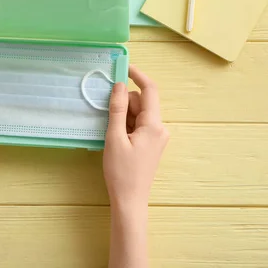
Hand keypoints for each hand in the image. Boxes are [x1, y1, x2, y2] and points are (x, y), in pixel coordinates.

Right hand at [103, 65, 168, 208]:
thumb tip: (118, 85)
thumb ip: (117, 109)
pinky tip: (117, 139)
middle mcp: (160, 128)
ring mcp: (157, 137)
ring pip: (139, 114)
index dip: (137, 75)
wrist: (130, 201)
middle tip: (108, 117)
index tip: (124, 67)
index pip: (150, 90)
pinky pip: (139, 125)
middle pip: (141, 102)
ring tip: (112, 135)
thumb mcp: (114, 137)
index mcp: (154, 125)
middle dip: (124, 103)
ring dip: (124, 116)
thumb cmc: (121, 172)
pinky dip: (127, 125)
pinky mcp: (152, 144)